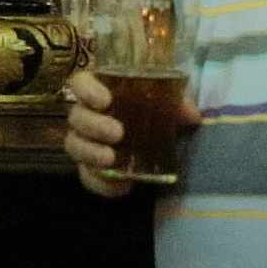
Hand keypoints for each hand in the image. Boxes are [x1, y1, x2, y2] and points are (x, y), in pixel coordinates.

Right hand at [63, 71, 198, 197]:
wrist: (153, 147)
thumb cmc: (152, 114)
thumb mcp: (167, 107)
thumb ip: (177, 105)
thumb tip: (192, 115)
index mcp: (100, 91)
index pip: (80, 82)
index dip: (86, 89)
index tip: (105, 100)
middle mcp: (86, 115)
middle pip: (76, 116)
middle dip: (94, 125)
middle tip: (118, 133)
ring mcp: (84, 143)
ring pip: (74, 146)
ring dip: (90, 152)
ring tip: (111, 159)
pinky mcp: (89, 169)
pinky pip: (87, 177)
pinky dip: (102, 183)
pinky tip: (121, 185)